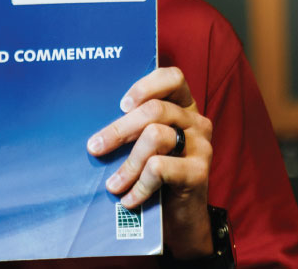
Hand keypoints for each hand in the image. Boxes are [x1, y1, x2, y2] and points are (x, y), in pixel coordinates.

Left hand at [87, 67, 213, 259]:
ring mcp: (201, 145)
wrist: (182, 220)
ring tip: (113, 184)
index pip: (173, 77)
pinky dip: (139, 185)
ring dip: (128, 164)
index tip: (121, 104)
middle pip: (155, 110)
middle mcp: (197, 122)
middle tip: (95, 147)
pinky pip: (159, 168)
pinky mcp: (200, 171)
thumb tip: (96, 127)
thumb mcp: (147, 147)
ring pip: (155, 136)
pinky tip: (129, 199)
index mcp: (184, 108)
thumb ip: (135, 129)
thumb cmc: (158, 179)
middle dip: (119, 129)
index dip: (146, 86)